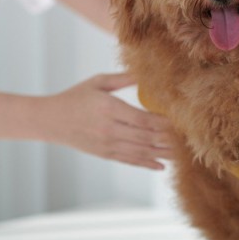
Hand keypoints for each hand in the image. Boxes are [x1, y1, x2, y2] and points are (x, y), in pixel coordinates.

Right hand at [45, 72, 174, 168]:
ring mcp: (107, 144)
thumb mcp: (97, 82)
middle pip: (145, 137)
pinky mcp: (104, 154)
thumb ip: (122, 79)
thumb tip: (144, 74)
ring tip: (181, 156)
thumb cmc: (75, 97)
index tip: (180, 122)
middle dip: (168, 139)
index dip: (162, 123)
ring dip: (162, 154)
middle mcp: (109, 129)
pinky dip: (146, 163)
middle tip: (188, 140)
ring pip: (140, 152)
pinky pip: (129, 161)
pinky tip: (161, 166)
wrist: (50, 120)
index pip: (142, 119)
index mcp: (109, 108)